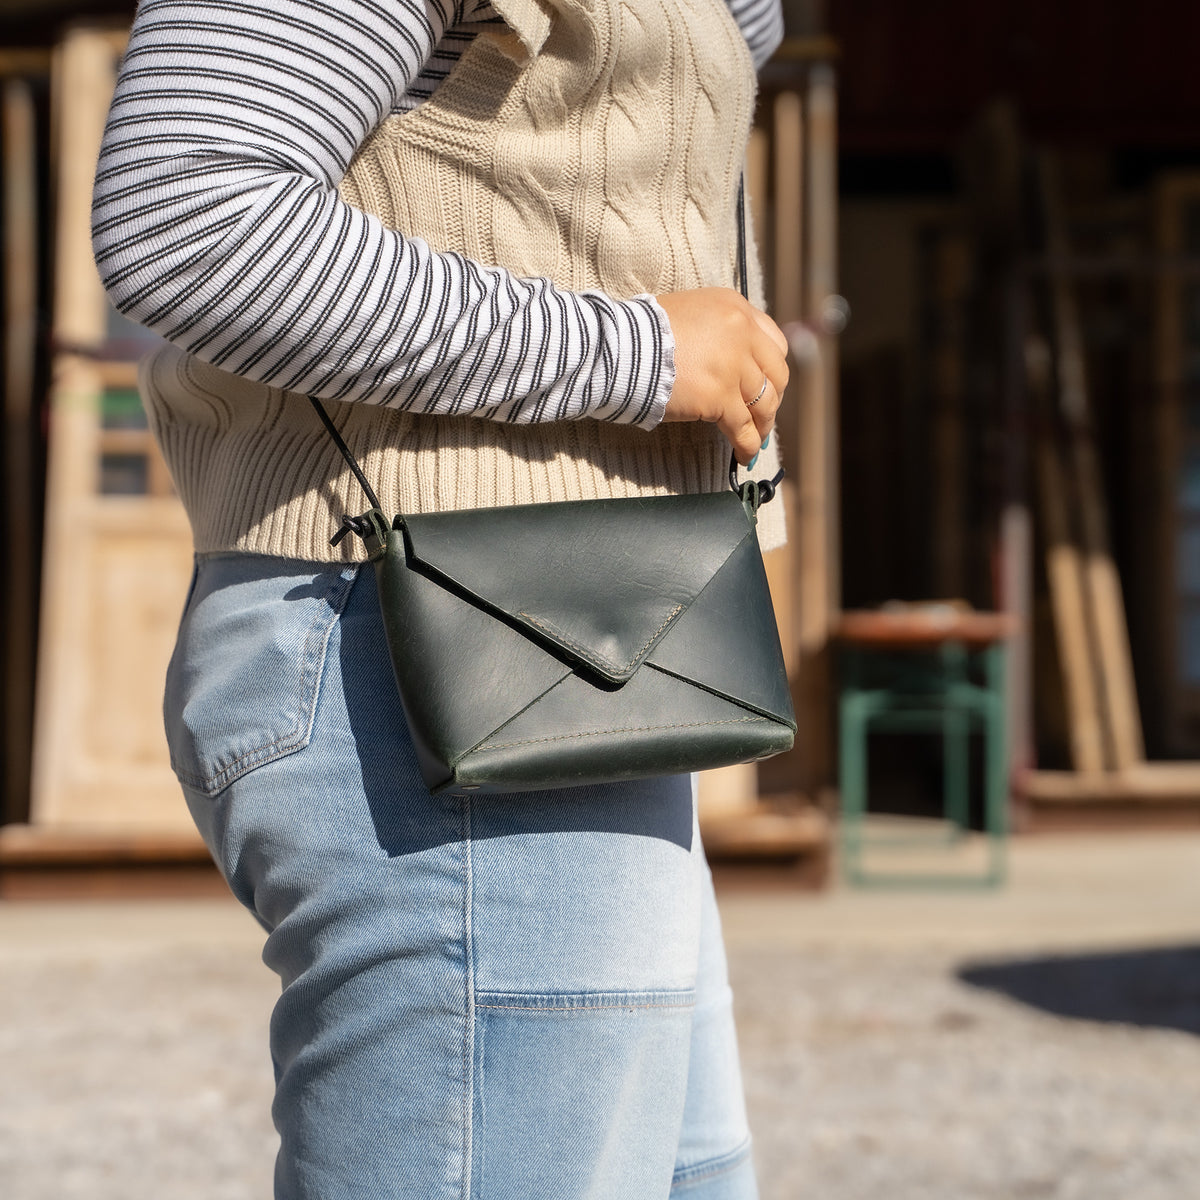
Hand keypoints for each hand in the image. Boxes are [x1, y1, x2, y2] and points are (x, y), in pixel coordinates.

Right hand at [655, 288, 787, 464]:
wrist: (621, 348)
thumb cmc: (642, 334)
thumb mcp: (687, 314)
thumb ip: (714, 332)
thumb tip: (725, 364)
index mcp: (734, 309)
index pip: (774, 342)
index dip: (772, 370)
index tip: (766, 386)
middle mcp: (741, 333)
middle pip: (776, 374)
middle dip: (772, 399)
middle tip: (762, 417)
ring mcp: (733, 366)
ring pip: (763, 404)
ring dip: (761, 426)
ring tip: (754, 441)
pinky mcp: (721, 397)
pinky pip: (743, 428)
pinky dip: (747, 445)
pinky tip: (743, 454)